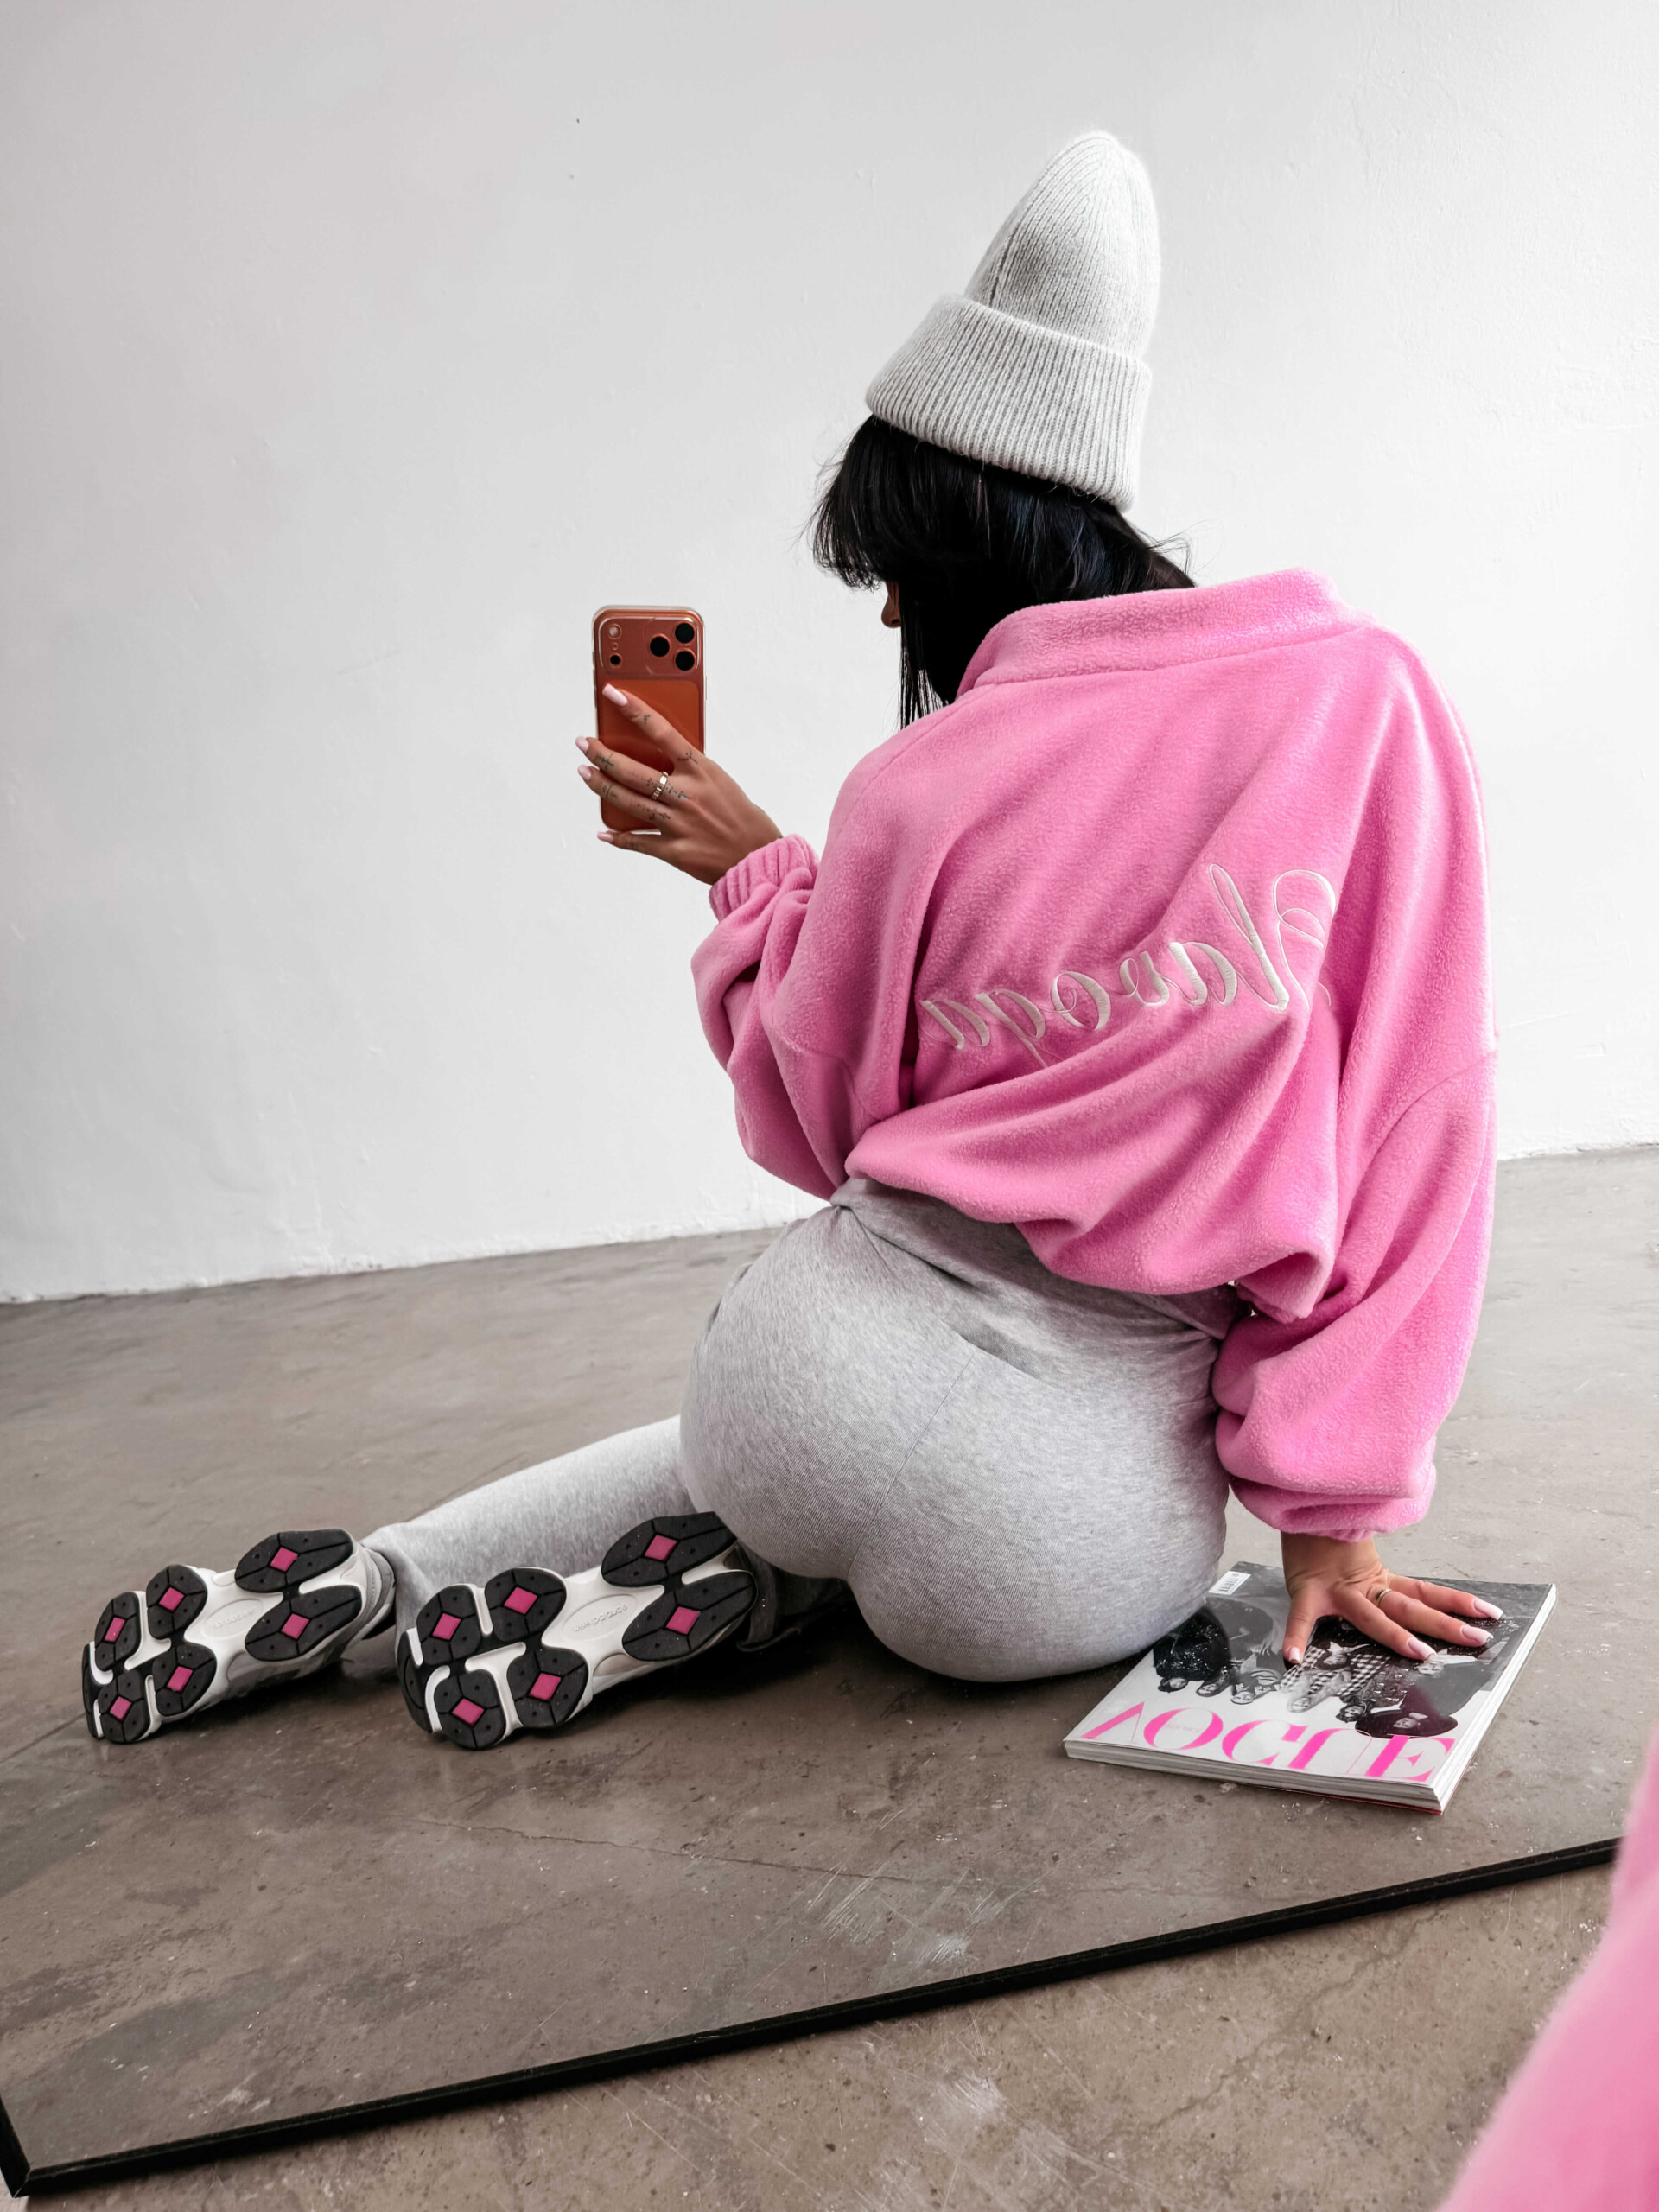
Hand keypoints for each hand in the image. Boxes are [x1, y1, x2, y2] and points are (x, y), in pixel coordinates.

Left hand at [577, 686, 782, 886]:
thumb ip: (689, 770)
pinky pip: (638, 842)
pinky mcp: (674, 851)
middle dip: (602, 755)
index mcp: (701, 771)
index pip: (662, 731)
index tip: (614, 695)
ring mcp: (678, 823)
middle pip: (633, 771)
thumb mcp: (718, 780)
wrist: (757, 855)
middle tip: (584, 743)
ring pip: (627, 801)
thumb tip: (658, 759)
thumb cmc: (740, 815)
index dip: (635, 710)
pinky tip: (604, 832)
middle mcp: (686, 795)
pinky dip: (619, 838)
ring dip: (601, 786)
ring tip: (585, 773)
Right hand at [1280, 1532, 1501, 1665]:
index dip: (1457, 1603)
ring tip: (1421, 1653)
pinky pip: (1301, 1617)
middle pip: (1411, 1608)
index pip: (1425, 1593)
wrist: (1298, 1505)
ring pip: (1371, 1615)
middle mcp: (1364, 1586)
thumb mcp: (1354, 1550)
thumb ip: (1374, 1569)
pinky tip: (1294, 1656)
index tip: (1489, 1613)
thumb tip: (1403, 1590)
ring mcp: (1336, 1590)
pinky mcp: (1307, 1592)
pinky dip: (1296, 1636)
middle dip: (1445, 1625)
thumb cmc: (1322, 1532)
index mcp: (1378, 1578)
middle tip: (1478, 1639)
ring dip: (1394, 1635)